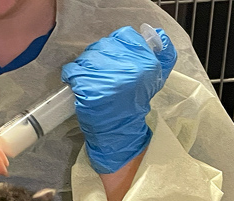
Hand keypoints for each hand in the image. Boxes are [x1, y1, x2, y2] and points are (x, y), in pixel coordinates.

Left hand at [61, 26, 176, 173]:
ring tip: (86, 76)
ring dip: (83, 65)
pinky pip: (72, 72)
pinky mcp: (88, 88)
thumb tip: (159, 35)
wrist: (120, 131)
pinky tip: (75, 82)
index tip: (111, 55)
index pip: (124, 36)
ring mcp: (106, 78)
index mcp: (145, 62)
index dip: (114, 45)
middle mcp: (126, 68)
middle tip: (96, 69)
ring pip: (86, 57)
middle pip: (102, 46)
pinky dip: (71, 75)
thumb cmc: (135, 104)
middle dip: (97, 56)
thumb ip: (162, 56)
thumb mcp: (156, 79)